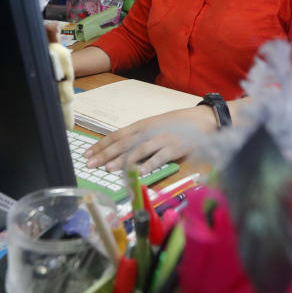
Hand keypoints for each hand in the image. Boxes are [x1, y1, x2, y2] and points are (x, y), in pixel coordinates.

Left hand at [85, 105, 216, 174]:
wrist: (203, 119)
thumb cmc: (177, 124)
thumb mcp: (155, 125)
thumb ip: (139, 136)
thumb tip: (120, 150)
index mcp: (142, 125)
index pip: (117, 135)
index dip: (101, 144)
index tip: (87, 153)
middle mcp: (149, 131)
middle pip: (123, 143)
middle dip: (105, 154)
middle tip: (90, 164)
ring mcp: (162, 139)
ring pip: (138, 150)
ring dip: (122, 160)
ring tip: (108, 169)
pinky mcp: (175, 148)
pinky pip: (160, 158)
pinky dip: (149, 165)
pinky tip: (139, 173)